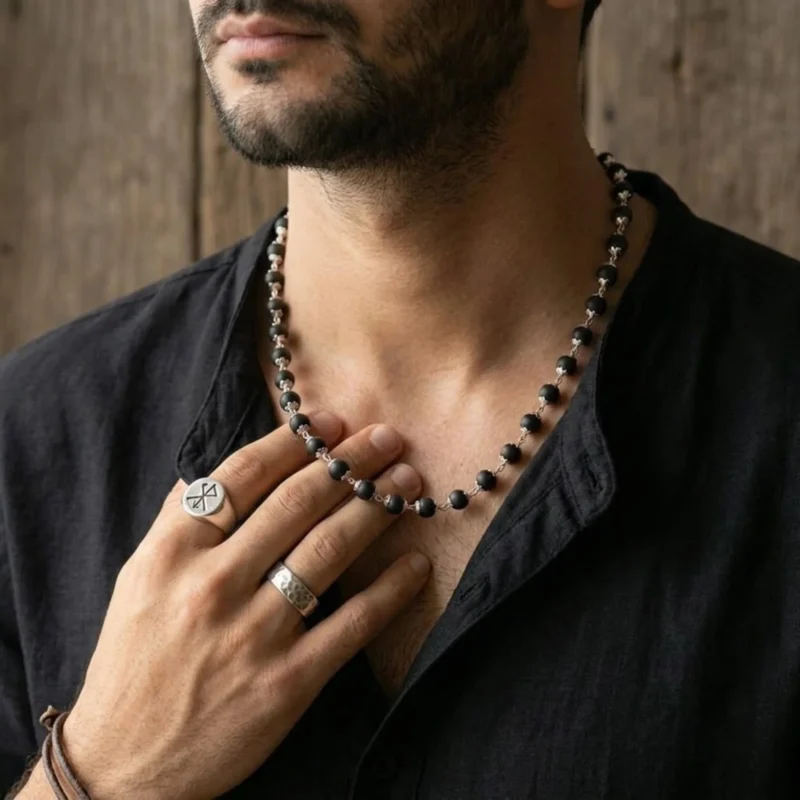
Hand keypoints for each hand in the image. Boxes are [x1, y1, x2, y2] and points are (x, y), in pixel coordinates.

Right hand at [60, 412, 428, 799]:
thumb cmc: (134, 661)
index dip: (293, 442)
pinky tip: (415, 563)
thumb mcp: (139, 578)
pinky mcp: (287, 683)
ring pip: (328, 552)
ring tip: (407, 481)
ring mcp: (253, 636)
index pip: (242, 477)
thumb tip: (228, 468)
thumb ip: (180, 520)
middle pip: (296, 505)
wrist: (125, 765)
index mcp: (172, 554)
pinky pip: (351, 626)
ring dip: (375, 508)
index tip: (330, 423)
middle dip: (349, 463)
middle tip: (386, 438)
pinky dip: (390, 591)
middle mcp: (212, 587)